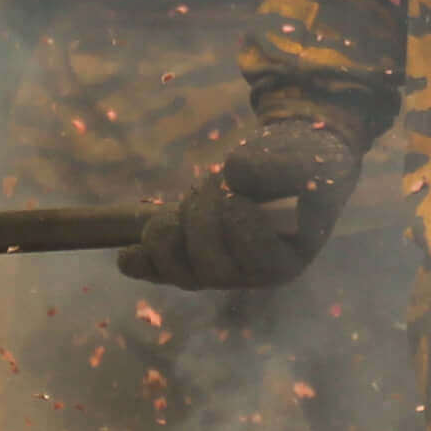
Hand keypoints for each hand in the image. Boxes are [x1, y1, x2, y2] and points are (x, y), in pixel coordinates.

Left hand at [118, 117, 364, 291]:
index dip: (237, 224)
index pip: (256, 259)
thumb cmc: (301, 161)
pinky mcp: (192, 257)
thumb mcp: (303, 156)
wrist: (287, 158)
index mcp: (287, 259)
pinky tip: (126, 255)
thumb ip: (281, 166)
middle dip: (201, 221)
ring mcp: (219, 269)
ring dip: (168, 237)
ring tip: (175, 208)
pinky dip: (142, 262)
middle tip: (210, 183)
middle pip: (212, 268)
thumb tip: (235, 173)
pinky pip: (162, 270)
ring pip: (183, 273)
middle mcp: (251, 274)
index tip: (235, 192)